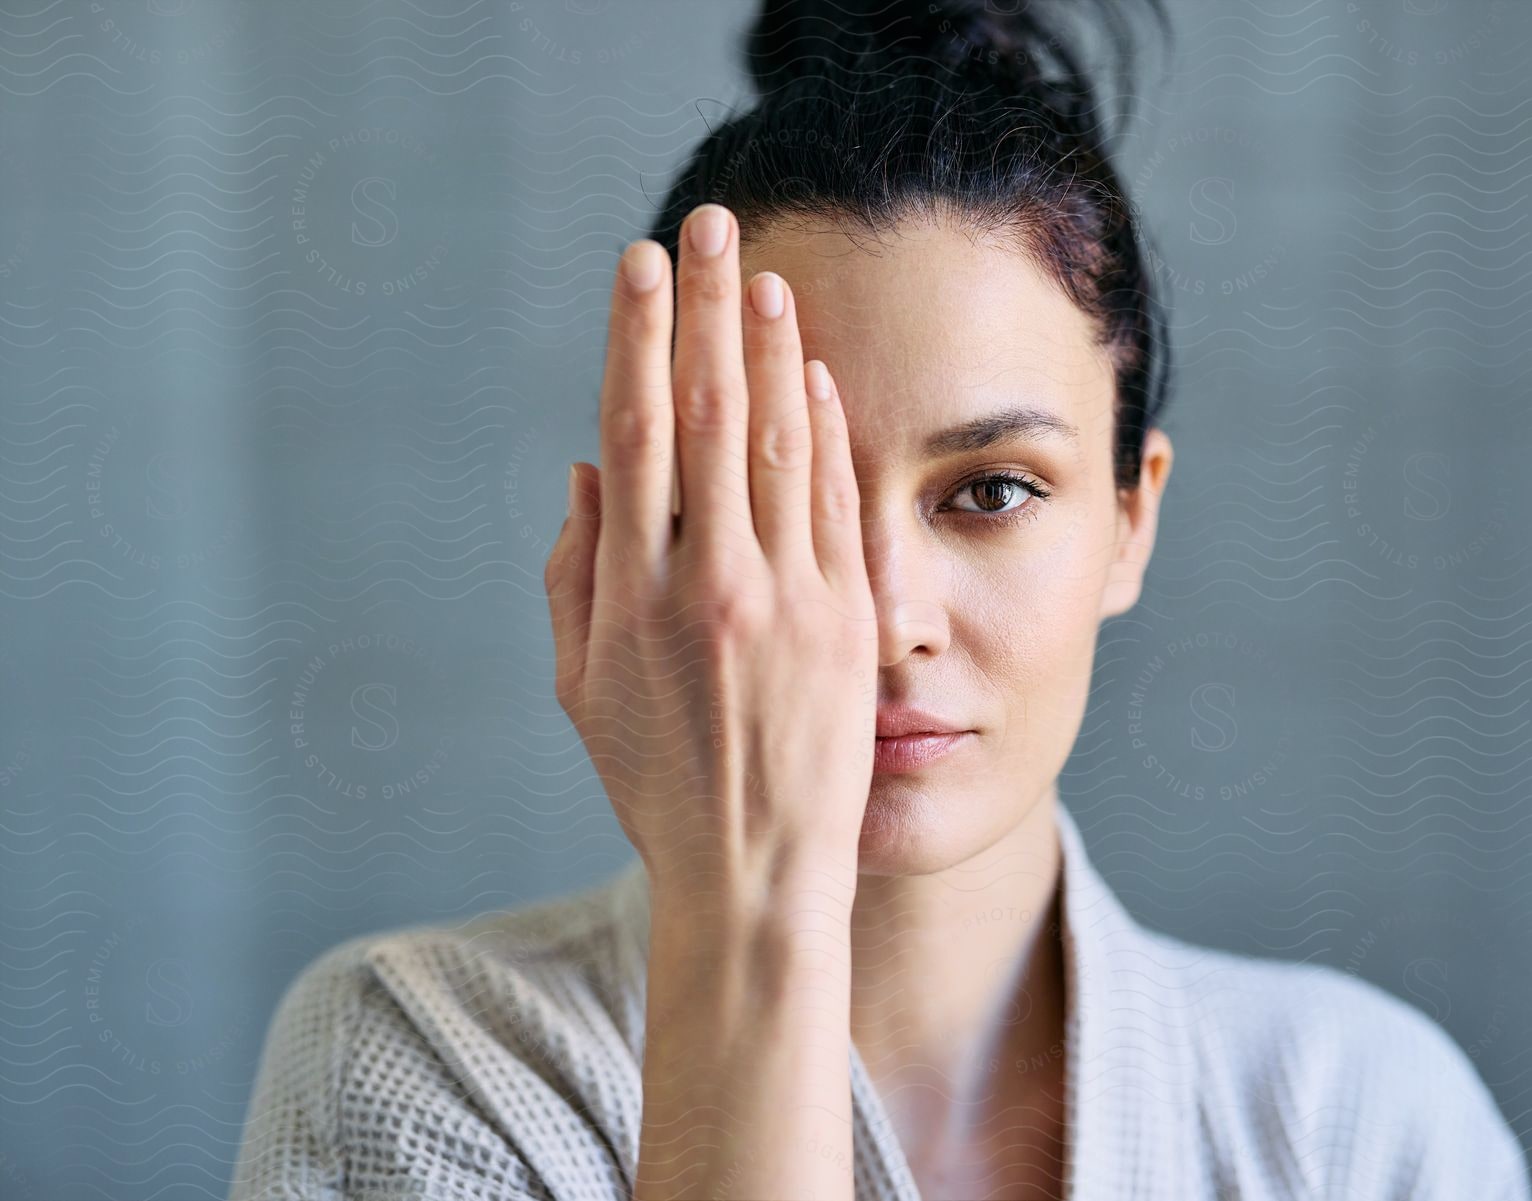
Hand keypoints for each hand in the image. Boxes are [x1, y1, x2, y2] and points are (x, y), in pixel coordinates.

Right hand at [544, 203, 877, 910]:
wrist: (755, 870)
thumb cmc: (656, 782)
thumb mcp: (583, 688)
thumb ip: (576, 573)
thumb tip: (592, 470)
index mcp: (630, 594)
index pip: (634, 430)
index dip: (637, 335)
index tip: (640, 263)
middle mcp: (707, 582)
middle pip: (706, 412)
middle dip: (706, 307)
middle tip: (709, 227)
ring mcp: (786, 598)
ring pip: (777, 442)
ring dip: (771, 349)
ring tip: (765, 276)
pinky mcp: (847, 621)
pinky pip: (834, 502)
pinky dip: (825, 430)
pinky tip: (814, 372)